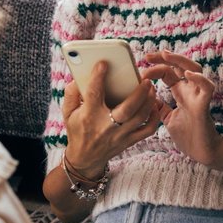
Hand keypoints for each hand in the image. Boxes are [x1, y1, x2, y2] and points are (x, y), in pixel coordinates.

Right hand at [62, 61, 160, 178]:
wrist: (84, 159)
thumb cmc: (77, 130)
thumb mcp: (68, 113)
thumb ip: (71, 94)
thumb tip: (79, 77)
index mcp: (89, 116)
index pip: (94, 94)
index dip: (98, 77)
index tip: (104, 63)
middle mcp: (106, 126)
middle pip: (127, 109)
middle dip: (138, 93)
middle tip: (145, 79)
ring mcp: (120, 135)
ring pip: (140, 118)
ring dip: (149, 101)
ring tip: (151, 88)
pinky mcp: (129, 141)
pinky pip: (147, 130)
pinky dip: (154, 117)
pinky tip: (154, 105)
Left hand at [143, 50, 220, 165]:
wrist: (201, 153)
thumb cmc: (187, 136)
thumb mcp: (167, 119)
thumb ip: (159, 108)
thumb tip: (147, 99)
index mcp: (181, 92)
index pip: (169, 72)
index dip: (157, 66)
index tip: (142, 65)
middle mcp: (190, 91)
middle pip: (181, 65)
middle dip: (166, 58)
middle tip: (149, 56)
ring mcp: (198, 96)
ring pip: (195, 69)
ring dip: (181, 61)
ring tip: (167, 56)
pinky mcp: (204, 106)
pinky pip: (207, 88)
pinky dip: (200, 79)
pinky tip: (188, 75)